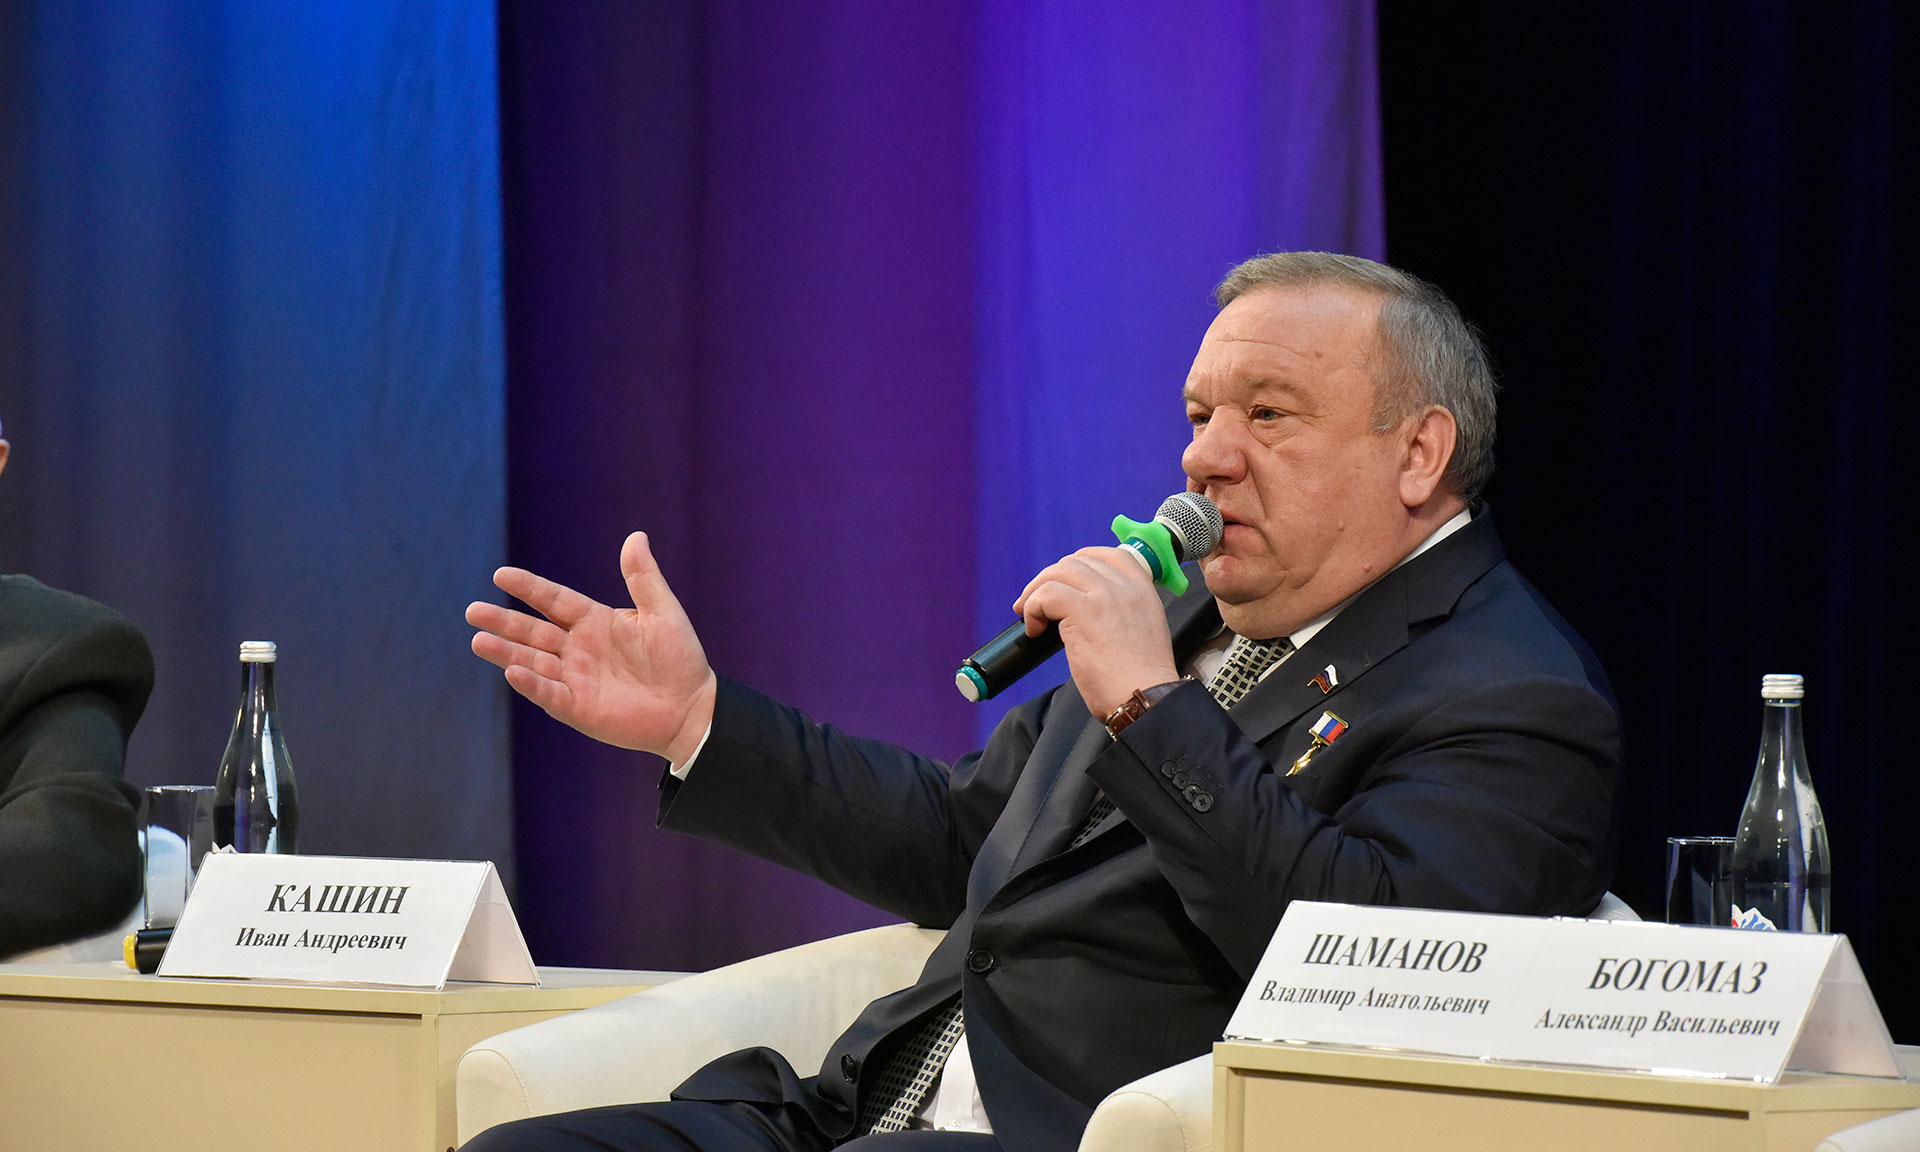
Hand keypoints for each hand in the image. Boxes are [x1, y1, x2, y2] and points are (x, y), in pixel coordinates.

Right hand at [466, 532, 716, 764]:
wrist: (693, 708)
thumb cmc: (680, 658)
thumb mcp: (662, 612)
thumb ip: (644, 578)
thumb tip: (636, 536)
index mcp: (595, 622)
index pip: (554, 600)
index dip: (529, 588)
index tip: (502, 574)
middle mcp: (578, 649)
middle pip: (533, 632)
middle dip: (503, 621)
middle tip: (472, 610)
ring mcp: (576, 679)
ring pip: (532, 662)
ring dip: (506, 652)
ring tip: (478, 640)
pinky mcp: (579, 708)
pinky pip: (550, 693)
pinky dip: (531, 684)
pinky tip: (512, 672)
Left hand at [1013, 546, 1179, 720]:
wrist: (1146, 698)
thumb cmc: (1140, 680)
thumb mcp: (1143, 633)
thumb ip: (1122, 614)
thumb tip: (1087, 614)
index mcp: (1143, 591)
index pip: (1111, 555)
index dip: (1082, 561)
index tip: (1065, 579)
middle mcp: (1126, 588)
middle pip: (1077, 562)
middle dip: (1051, 578)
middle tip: (1036, 601)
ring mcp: (1105, 597)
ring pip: (1059, 573)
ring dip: (1037, 591)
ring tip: (1030, 615)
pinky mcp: (1084, 611)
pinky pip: (1047, 594)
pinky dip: (1033, 608)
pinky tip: (1034, 629)